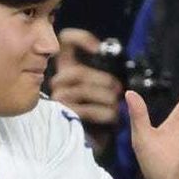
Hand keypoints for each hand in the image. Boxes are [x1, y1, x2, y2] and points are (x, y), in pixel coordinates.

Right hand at [50, 28, 122, 151]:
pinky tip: (111, 116)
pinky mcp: (65, 116)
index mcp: (70, 69)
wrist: (95, 139)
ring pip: (81, 91)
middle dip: (101, 80)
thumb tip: (120, 70)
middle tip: (117, 89)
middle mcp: (60, 82)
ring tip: (115, 106)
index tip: (98, 49)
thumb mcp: (106, 88)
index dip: (80, 39)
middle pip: (76, 72)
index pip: (66, 44)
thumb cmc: (101, 112)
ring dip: (105, 98)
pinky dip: (102, 112)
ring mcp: (59, 99)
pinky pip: (84, 110)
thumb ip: (108, 75)